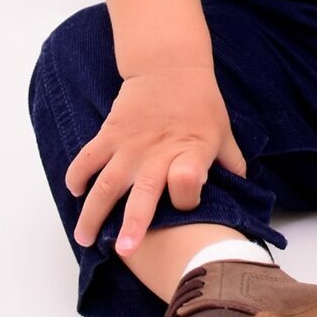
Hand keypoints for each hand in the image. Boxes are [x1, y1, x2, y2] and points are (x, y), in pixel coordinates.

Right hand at [64, 65, 247, 256]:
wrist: (170, 64)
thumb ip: (231, 163)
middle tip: (124, 251)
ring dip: (93, 213)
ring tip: (85, 238)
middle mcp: (159, 152)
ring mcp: (130, 144)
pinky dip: (77, 175)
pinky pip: (87, 157)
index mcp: (192, 152)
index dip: (187, 197)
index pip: (188, 183)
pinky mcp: (110, 132)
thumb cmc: (201, 101)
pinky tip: (74, 191)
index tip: (185, 204)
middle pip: (145, 191)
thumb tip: (243, 189)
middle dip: (133, 223)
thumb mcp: (223, 132)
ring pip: (106, 184)